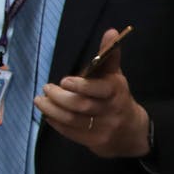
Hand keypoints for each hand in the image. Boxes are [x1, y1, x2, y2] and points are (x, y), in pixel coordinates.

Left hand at [35, 27, 150, 157]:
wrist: (133, 131)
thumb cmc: (118, 98)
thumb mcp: (116, 76)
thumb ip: (110, 55)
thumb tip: (111, 31)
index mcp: (116, 92)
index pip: (99, 90)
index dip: (81, 86)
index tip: (64, 80)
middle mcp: (111, 111)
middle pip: (81, 106)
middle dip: (59, 97)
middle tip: (47, 89)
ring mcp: (103, 129)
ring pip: (73, 120)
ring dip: (52, 110)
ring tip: (40, 101)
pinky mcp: (94, 142)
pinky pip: (70, 132)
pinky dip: (56, 123)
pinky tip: (48, 114)